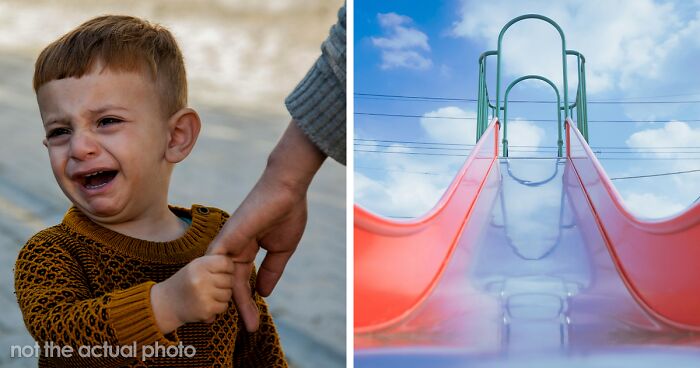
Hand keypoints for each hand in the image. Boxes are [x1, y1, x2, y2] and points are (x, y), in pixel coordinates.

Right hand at [150, 255, 234, 333]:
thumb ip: (214, 263)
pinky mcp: (206, 310)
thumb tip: (236, 262)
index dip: (228, 268)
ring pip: (228, 294)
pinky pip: (224, 306)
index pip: (226, 262)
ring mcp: (203, 295)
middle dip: (225, 283)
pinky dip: (218, 307)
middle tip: (214, 285)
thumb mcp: (196, 267)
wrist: (166, 304)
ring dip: (222, 296)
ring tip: (208, 294)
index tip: (223, 272)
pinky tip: (207, 304)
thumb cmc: (186, 282)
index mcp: (199, 265)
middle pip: (230, 280)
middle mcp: (201, 279)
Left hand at [207, 120, 325, 331]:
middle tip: (251, 328)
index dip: (247, 300)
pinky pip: (218, 266)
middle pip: (232, 283)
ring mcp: (228, 242)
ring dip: (233, 302)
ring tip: (244, 322)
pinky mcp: (227, 237)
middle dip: (241, 307)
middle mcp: (232, 247)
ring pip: (225, 278)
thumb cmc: (287, 213)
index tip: (253, 319)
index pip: (242, 279)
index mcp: (245, 247)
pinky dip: (220, 284)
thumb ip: (271, 271)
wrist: (287, 189)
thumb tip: (263, 293)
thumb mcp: (281, 249)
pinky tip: (227, 302)